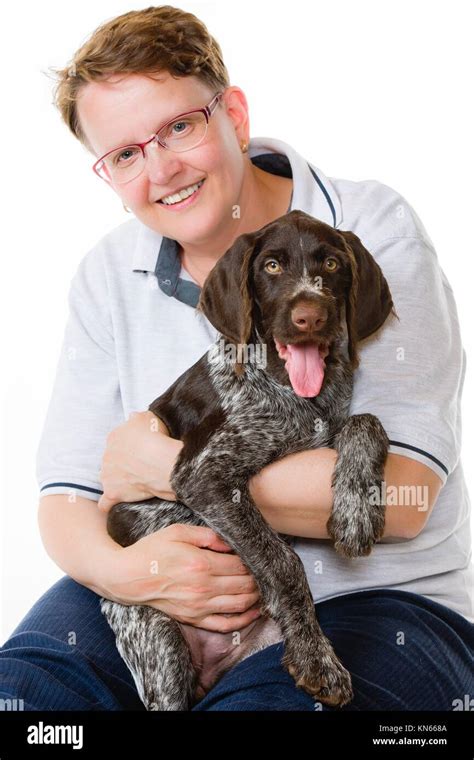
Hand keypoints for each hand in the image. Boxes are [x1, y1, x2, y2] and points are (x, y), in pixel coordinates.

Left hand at [98, 410, 183, 511]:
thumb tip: (132, 418)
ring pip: (108, 478)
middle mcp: (106, 455)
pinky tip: (116, 504)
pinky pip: (105, 502)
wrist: (161, 462)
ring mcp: (107, 475)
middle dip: (123, 464)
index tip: (142, 451)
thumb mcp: (148, 418)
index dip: (130, 447)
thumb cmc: (158, 439)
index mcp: (114, 436)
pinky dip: (109, 504)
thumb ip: (138, 418)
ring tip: (135, 484)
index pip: (118, 442)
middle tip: (142, 467)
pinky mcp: (112, 493)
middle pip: (112, 460)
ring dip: (117, 481)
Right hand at [103, 523, 261, 631]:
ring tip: (264, 588)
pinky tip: (255, 612)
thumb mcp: (178, 532)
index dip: (254, 561)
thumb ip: (208, 535)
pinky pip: (225, 624)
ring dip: (257, 597)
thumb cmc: (152, 551)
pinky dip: (244, 620)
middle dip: (260, 578)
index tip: (259, 555)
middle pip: (245, 585)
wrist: (128, 577)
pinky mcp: (194, 618)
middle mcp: (203, 588)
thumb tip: (231, 543)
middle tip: (265, 571)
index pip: (240, 565)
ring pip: (240, 604)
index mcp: (201, 564)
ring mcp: (199, 606)